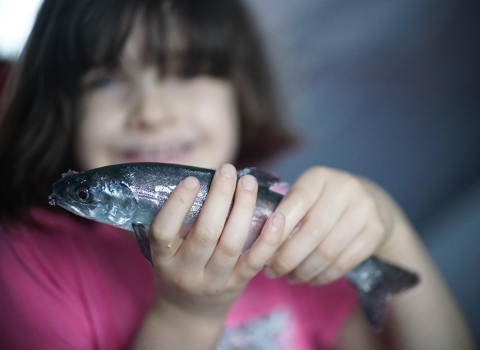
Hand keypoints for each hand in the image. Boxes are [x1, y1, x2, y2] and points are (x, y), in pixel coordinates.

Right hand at [148, 164, 284, 317]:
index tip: (193, 179)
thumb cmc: (177, 270)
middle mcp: (186, 272)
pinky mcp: (236, 286)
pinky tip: (276, 216)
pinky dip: (268, 239)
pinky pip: (255, 261)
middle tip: (228, 170)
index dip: (178, 204)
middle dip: (219, 197)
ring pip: (231, 243)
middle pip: (205, 233)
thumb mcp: (166, 251)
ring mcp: (213, 281)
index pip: (163, 230)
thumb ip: (178, 223)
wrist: (188, 314)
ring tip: (248, 183)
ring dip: (243, 209)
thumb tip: (206, 180)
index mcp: (163, 258)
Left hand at [265, 166, 398, 284]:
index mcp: (319, 177)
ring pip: (328, 250)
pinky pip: (345, 262)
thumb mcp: (307, 196)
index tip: (262, 250)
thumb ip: (285, 212)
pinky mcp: (376, 231)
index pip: (294, 203)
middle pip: (311, 231)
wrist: (374, 205)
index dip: (277, 230)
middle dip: (287, 258)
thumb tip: (258, 242)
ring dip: (304, 271)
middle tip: (272, 272)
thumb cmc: (325, 203)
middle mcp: (344, 188)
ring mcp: (364, 209)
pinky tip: (311, 279)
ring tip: (290, 278)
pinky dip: (324, 276)